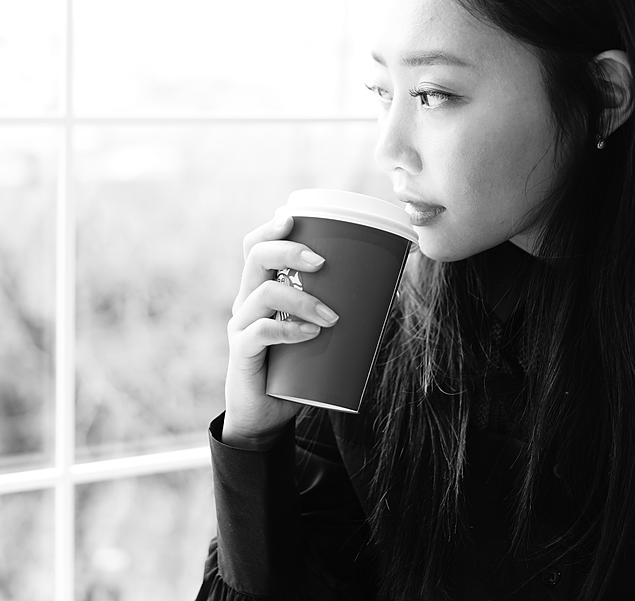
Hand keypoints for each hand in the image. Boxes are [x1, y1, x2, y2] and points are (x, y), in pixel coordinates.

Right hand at [221, 214, 338, 448]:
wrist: (267, 416)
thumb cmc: (296, 369)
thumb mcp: (316, 332)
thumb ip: (340, 310)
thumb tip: (394, 287)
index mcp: (260, 289)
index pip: (255, 246)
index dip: (271, 228)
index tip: (293, 218)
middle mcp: (245, 302)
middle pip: (255, 257)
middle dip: (289, 250)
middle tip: (322, 261)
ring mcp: (240, 326)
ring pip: (262, 293)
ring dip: (302, 299)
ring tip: (331, 316)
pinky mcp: (241, 354)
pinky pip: (259, 332)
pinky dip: (288, 329)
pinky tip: (311, 334)